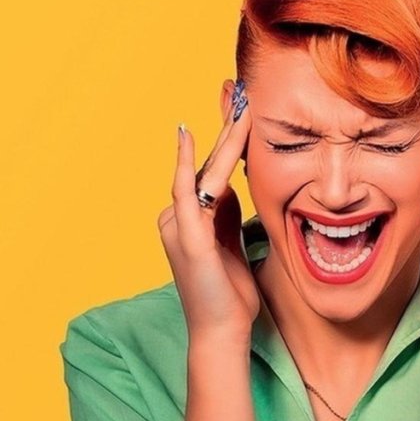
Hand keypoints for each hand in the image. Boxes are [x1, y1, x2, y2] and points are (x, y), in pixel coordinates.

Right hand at [157, 79, 258, 344]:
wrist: (223, 330)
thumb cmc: (230, 293)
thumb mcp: (231, 244)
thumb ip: (227, 214)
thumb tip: (232, 186)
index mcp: (192, 218)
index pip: (211, 169)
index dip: (226, 137)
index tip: (240, 106)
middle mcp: (179, 216)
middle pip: (207, 163)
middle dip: (224, 126)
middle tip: (238, 90)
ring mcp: (179, 224)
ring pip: (203, 171)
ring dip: (222, 137)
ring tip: (238, 105)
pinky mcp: (187, 236)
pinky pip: (185, 191)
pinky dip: (184, 162)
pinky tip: (186, 136)